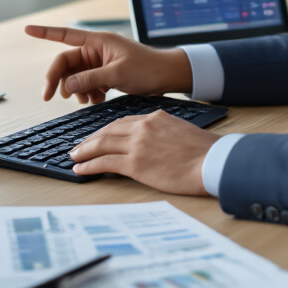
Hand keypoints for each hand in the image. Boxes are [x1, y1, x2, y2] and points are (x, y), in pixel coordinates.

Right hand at [26, 25, 192, 104]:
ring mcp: (100, 62)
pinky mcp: (105, 74)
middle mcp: (96, 49)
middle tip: (51, 98)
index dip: (44, 32)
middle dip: (60, 80)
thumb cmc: (148, 68)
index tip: (27, 29)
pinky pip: (87, 83)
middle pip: (66, 63)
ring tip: (89, 99)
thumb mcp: (117, 74)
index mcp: (98, 41)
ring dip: (77, 90)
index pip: (65, 35)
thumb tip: (68, 85)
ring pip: (75, 76)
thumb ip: (90, 78)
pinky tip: (98, 99)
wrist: (168, 76)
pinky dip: (88, 93)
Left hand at [69, 110, 216, 194]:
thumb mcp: (181, 131)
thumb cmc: (205, 151)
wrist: (213, 161)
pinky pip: (105, 162)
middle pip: (108, 131)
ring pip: (102, 144)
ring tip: (73, 156)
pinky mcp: (136, 164)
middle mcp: (143, 127)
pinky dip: (89, 165)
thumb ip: (164, 132)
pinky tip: (81, 169)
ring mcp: (138, 145)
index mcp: (155, 117)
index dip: (107, 130)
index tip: (98, 136)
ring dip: (84, 151)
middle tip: (79, 146)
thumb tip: (155, 143)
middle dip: (90, 139)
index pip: (123, 122)